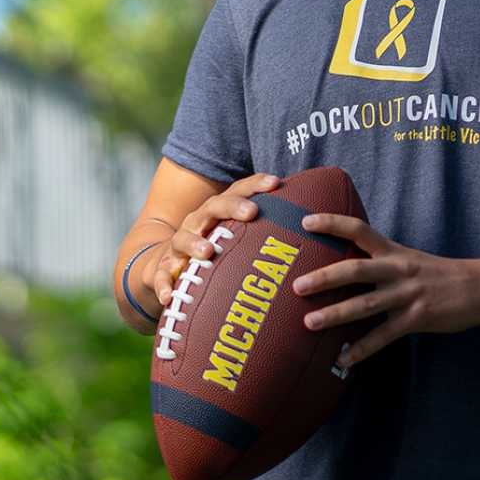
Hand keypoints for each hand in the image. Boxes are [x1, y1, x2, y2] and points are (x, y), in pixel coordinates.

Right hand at [147, 172, 280, 307]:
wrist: (164, 265)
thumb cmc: (215, 250)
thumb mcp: (238, 239)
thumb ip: (269, 234)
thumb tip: (318, 235)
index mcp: (220, 212)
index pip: (239, 191)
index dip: (256, 184)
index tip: (277, 183)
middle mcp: (199, 222)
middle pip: (214, 207)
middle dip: (232, 206)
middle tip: (252, 213)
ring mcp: (178, 245)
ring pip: (183, 238)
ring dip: (195, 244)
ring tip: (209, 252)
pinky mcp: (162, 270)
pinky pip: (161, 277)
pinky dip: (164, 285)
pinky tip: (170, 297)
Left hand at [291, 215, 479, 366]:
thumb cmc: (440, 275)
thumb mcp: (410, 260)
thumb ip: (382, 263)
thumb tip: (348, 269)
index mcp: (394, 251)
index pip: (359, 229)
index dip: (333, 223)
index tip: (306, 221)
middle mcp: (398, 269)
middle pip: (356, 268)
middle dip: (325, 277)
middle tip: (297, 285)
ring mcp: (407, 294)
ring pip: (365, 303)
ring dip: (336, 314)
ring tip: (309, 324)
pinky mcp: (417, 318)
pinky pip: (384, 336)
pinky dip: (362, 349)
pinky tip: (344, 360)